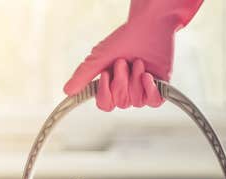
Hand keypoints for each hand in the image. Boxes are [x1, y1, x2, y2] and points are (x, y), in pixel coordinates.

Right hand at [62, 0, 204, 110]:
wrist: (149, 27)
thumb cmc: (124, 39)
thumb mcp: (100, 57)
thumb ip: (84, 74)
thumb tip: (67, 91)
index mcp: (110, 83)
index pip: (105, 104)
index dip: (105, 94)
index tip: (106, 74)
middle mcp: (126, 88)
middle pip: (121, 103)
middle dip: (121, 81)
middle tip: (123, 62)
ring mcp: (142, 89)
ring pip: (136, 102)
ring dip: (135, 79)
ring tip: (137, 62)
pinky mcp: (158, 87)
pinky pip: (154, 102)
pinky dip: (150, 89)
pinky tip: (147, 75)